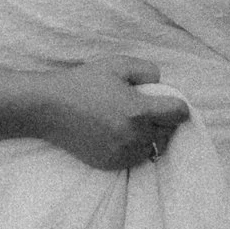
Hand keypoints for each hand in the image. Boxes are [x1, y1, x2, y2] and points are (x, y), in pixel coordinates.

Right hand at [36, 54, 192, 170]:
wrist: (49, 108)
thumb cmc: (83, 82)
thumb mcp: (117, 64)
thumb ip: (148, 70)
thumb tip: (161, 84)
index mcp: (138, 111)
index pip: (179, 114)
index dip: (175, 105)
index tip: (164, 101)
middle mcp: (134, 136)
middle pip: (168, 132)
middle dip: (162, 121)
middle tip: (142, 109)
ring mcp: (123, 153)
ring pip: (153, 148)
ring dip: (149, 136)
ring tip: (129, 122)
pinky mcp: (112, 164)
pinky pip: (135, 158)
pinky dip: (133, 148)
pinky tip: (116, 133)